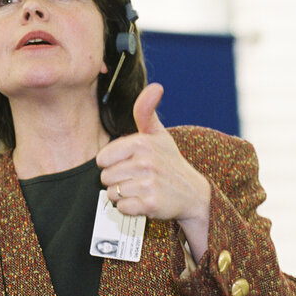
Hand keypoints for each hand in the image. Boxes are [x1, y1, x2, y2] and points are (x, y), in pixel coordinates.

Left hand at [96, 83, 209, 258]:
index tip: (129, 163)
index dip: (112, 163)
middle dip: (117, 180)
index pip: (102, 159)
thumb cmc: (170, 162)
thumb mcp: (158, 135)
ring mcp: (149, 183)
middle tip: (137, 178)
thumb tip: (154, 87)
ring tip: (140, 189)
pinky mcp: (150, 204)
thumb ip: (146, 112)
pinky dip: (129, 208)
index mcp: (141, 143)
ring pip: (111, 193)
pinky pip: (122, 207)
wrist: (193, 193)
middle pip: (105, 177)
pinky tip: (142, 201)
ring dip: (123, 195)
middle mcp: (145, 162)